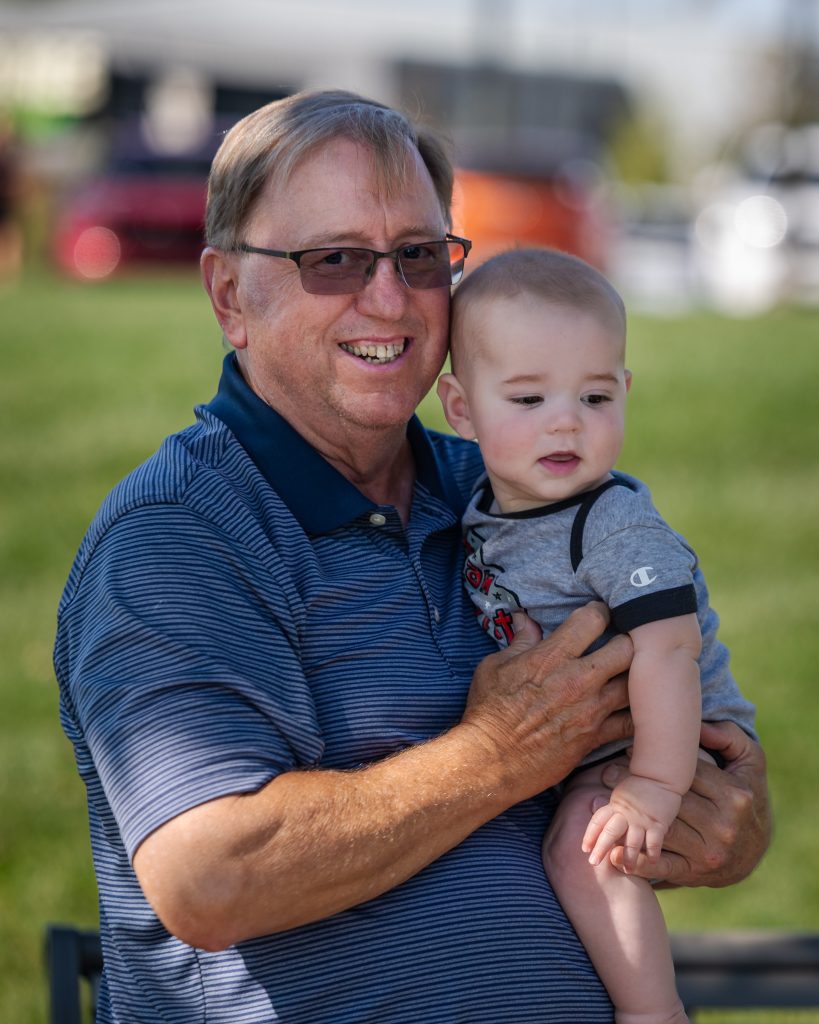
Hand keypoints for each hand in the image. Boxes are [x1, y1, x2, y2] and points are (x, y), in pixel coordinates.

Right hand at [462, 603, 633, 803]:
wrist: (490, 761)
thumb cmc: (487, 713)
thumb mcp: (494, 667)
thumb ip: (519, 643)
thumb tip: (526, 621)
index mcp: (552, 656)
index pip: (593, 619)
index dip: (599, 612)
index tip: (598, 616)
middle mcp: (578, 679)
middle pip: (627, 649)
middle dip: (626, 643)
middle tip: (620, 647)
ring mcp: (591, 709)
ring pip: (635, 685)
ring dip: (633, 679)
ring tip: (629, 677)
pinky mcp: (595, 737)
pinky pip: (630, 724)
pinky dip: (636, 716)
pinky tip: (633, 711)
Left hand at [583, 774, 681, 868]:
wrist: (659, 776)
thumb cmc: (638, 789)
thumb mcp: (619, 796)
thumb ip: (611, 811)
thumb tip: (598, 821)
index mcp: (615, 806)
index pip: (598, 821)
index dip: (590, 835)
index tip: (584, 849)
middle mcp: (626, 813)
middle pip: (610, 832)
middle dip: (601, 848)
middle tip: (593, 862)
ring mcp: (642, 819)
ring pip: (632, 841)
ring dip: (628, 857)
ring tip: (626, 870)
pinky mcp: (658, 823)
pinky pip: (655, 841)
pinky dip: (653, 853)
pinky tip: (652, 861)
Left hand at [601, 721, 770, 886]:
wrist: (757, 851)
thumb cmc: (748, 795)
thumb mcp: (750, 762)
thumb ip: (728, 737)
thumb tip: (698, 727)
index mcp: (734, 795)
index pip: (686, 773)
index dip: (653, 760)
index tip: (626, 750)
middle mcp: (721, 826)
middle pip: (668, 801)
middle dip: (633, 786)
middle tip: (605, 772)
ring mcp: (707, 852)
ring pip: (659, 830)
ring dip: (625, 817)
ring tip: (595, 800)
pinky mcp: (694, 873)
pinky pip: (662, 866)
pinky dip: (636, 862)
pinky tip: (611, 852)